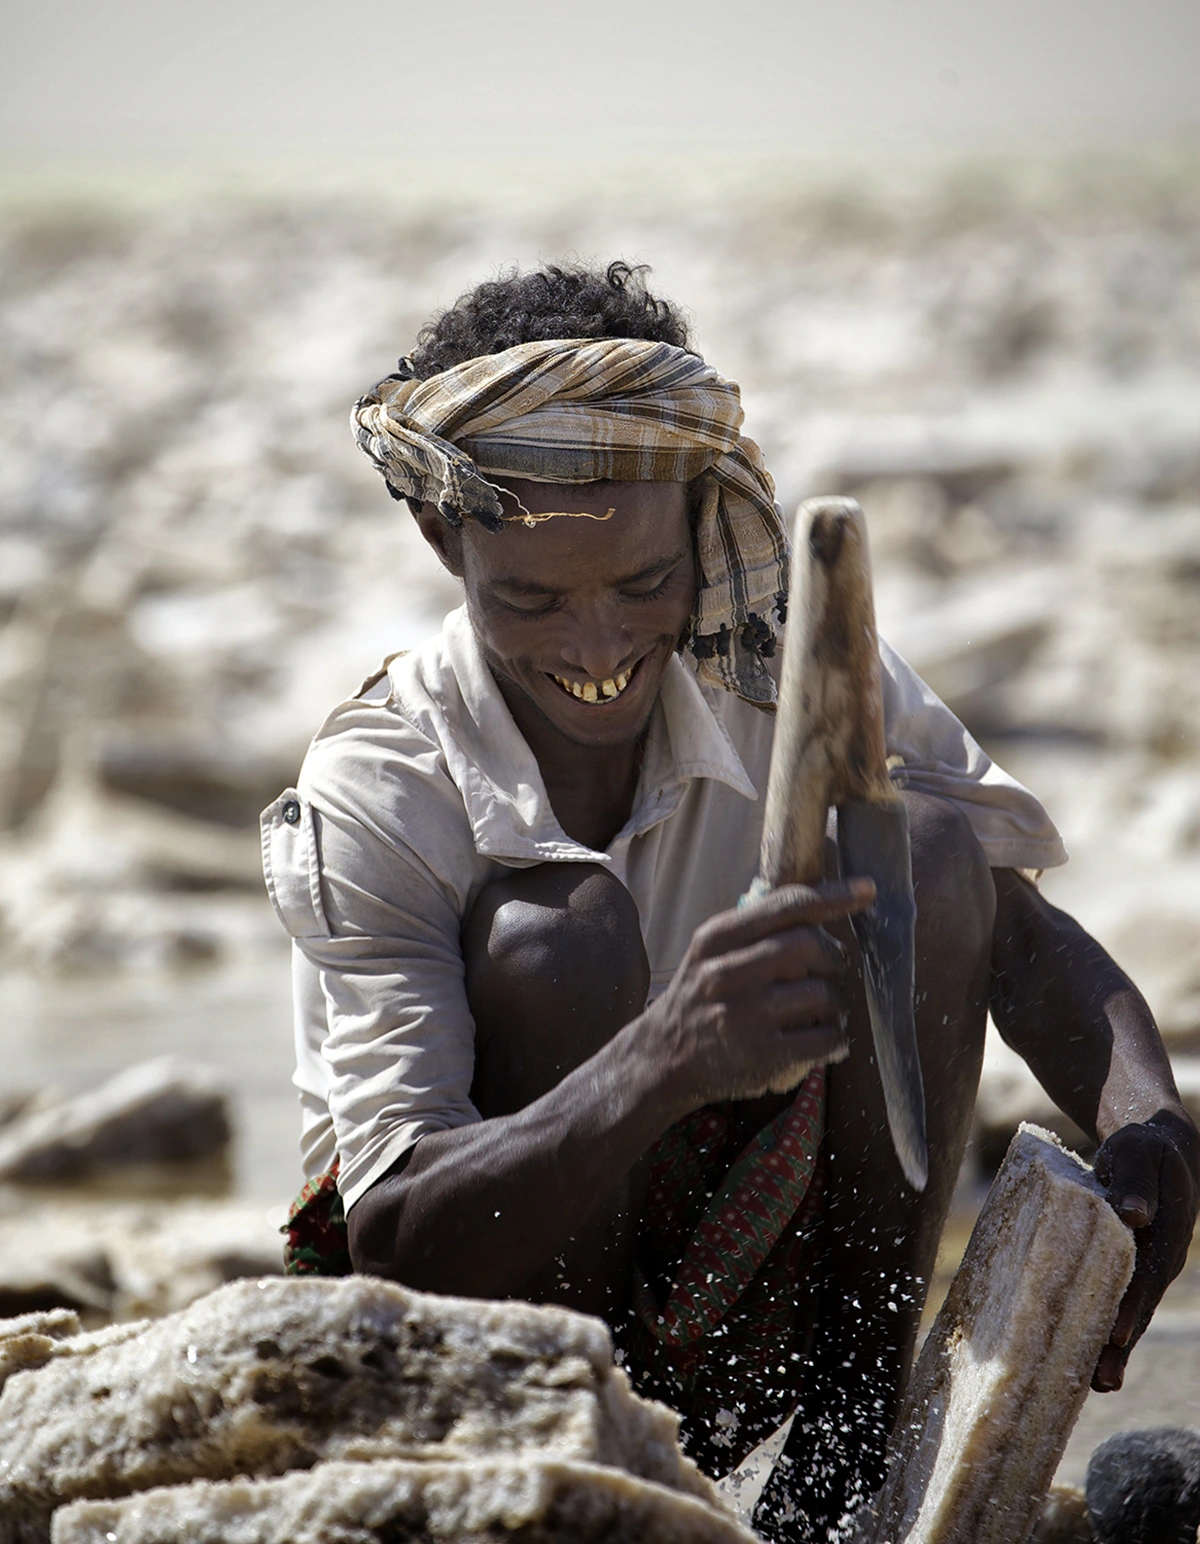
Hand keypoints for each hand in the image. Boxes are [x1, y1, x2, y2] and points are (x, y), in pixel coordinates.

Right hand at [643, 876, 875, 1109]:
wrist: (664, 1056)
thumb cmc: (701, 996)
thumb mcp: (711, 952)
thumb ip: (755, 928)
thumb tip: (819, 906)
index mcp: (717, 938)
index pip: (786, 905)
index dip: (833, 896)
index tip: (866, 889)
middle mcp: (726, 972)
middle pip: (808, 945)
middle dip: (834, 956)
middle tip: (832, 969)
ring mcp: (743, 1015)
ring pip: (822, 994)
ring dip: (838, 1003)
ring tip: (829, 1010)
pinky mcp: (759, 1055)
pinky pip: (823, 1039)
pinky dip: (837, 1039)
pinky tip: (829, 1041)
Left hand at [1091, 1111, 1199, 1391]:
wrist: (1158, 1150)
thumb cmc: (1142, 1148)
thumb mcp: (1138, 1153)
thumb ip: (1135, 1181)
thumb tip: (1135, 1213)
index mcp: (1166, 1231)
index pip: (1148, 1273)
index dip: (1133, 1304)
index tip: (1115, 1332)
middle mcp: (1163, 1257)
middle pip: (1141, 1304)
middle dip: (1122, 1343)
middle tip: (1102, 1379)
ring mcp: (1152, 1267)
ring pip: (1134, 1311)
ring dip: (1117, 1348)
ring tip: (1099, 1385)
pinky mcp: (1135, 1270)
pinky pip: (1123, 1302)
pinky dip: (1110, 1331)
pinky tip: (1092, 1362)